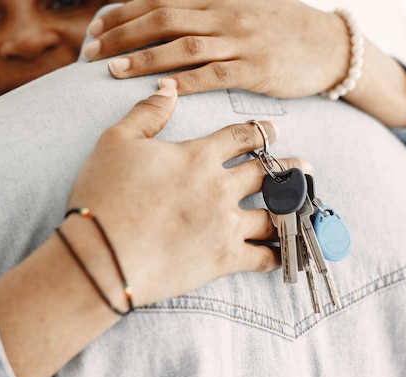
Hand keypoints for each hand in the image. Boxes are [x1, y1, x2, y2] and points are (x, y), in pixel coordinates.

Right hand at [66, 86, 310, 305]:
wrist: (101, 254)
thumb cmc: (104, 194)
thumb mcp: (116, 141)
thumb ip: (146, 113)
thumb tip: (168, 87)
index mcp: (198, 156)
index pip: (240, 137)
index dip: (259, 131)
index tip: (272, 129)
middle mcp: (219, 187)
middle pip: (265, 172)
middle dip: (288, 167)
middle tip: (305, 165)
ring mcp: (225, 225)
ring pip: (273, 213)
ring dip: (292, 208)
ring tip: (305, 206)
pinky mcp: (223, 260)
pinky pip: (263, 256)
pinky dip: (278, 255)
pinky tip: (286, 254)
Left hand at [82, 0, 349, 97]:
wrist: (330, 44)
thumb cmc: (280, 30)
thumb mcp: (240, 11)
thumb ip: (203, 15)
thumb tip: (163, 24)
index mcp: (215, 0)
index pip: (158, 1)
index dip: (122, 14)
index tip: (94, 30)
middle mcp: (222, 16)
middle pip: (161, 20)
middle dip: (121, 35)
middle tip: (90, 52)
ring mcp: (239, 42)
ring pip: (183, 46)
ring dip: (145, 58)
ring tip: (113, 70)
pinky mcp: (254, 70)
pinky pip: (214, 75)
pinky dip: (186, 82)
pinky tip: (162, 91)